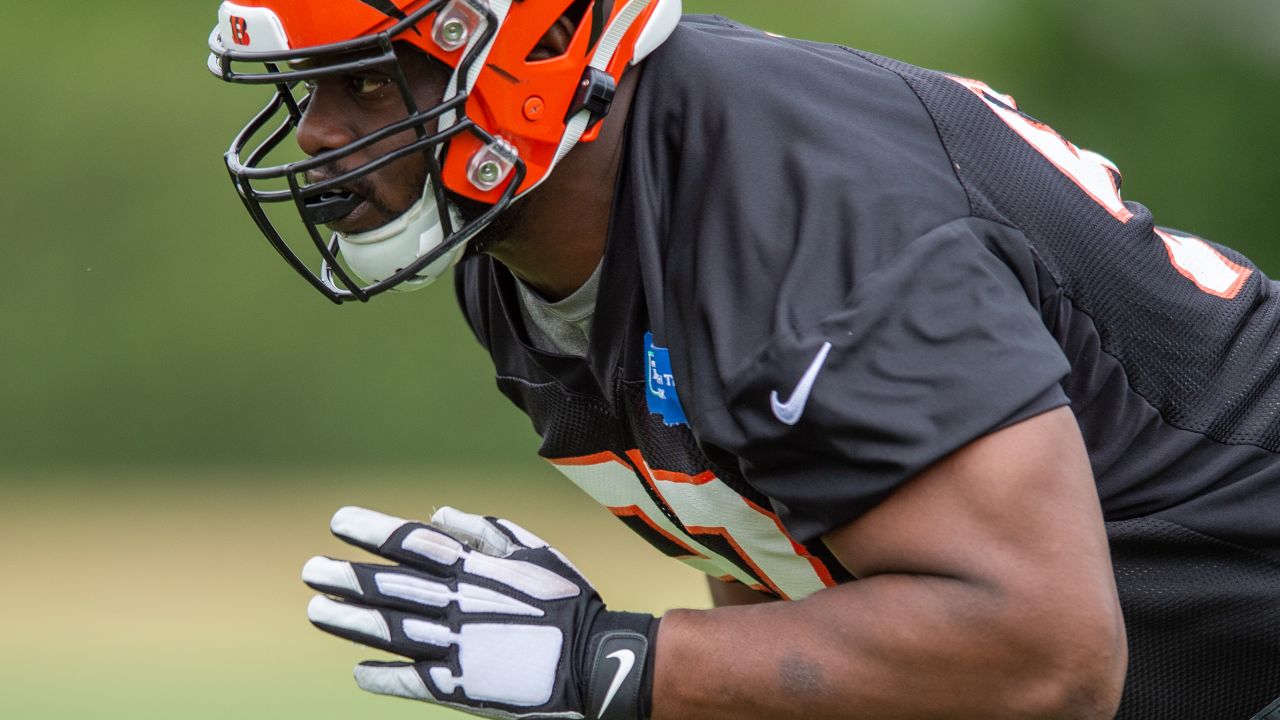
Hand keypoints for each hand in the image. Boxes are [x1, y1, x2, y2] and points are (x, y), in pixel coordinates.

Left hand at [302, 506, 657, 719]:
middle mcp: (457, 605)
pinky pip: (412, 681)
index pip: (410, 544)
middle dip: (346, 577)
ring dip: (350, 622)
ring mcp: (455, 648)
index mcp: (474, 569)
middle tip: (311, 570)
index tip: (337, 522)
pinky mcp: (460, 688)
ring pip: (389, 631)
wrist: (594, 662)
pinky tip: (359, 671)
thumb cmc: (567, 599)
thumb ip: (484, 531)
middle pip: (389, 588)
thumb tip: (436, 513)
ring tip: (317, 612)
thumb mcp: (534, 551)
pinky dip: (385, 676)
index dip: (372, 531)